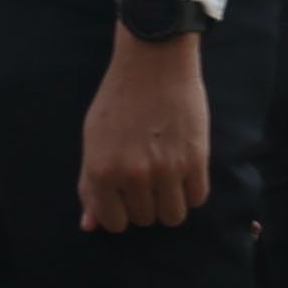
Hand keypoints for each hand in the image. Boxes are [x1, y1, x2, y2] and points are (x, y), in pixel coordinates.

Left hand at [76, 31, 209, 233]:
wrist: (153, 62)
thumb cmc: (118, 99)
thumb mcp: (93, 140)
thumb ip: (90, 185)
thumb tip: (89, 226)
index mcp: (101, 171)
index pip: (113, 222)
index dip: (119, 211)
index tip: (124, 196)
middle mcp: (133, 175)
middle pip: (144, 219)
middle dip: (144, 203)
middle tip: (146, 177)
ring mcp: (166, 169)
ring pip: (172, 216)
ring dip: (169, 202)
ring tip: (166, 178)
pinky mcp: (196, 160)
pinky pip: (197, 198)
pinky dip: (191, 190)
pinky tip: (183, 170)